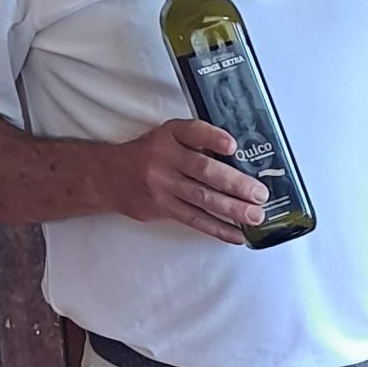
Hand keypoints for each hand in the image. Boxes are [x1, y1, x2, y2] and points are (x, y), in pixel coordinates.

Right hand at [105, 120, 267, 243]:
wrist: (108, 176)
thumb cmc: (148, 155)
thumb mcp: (167, 137)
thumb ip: (196, 143)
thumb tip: (240, 161)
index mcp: (169, 135)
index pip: (193, 132)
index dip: (213, 139)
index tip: (232, 146)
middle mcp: (164, 158)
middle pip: (204, 171)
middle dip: (235, 184)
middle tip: (260, 194)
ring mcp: (161, 185)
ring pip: (202, 198)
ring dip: (232, 210)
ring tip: (255, 216)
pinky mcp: (160, 207)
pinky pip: (194, 219)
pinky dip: (217, 228)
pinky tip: (236, 234)